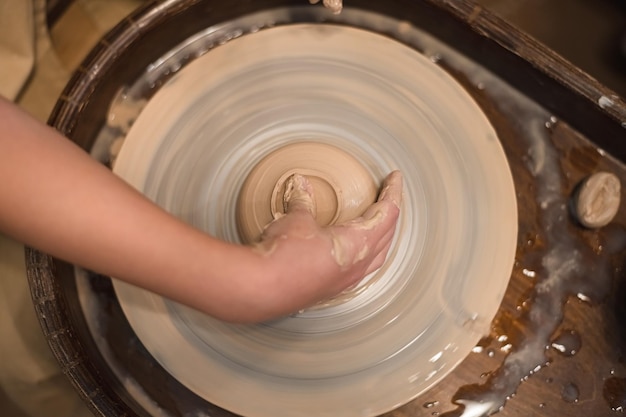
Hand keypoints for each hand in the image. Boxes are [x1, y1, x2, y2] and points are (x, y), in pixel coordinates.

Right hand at [251, 171, 401, 317]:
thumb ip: (303, 200)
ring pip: (376, 256)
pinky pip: (359, 269)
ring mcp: (346, 281)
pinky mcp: (331, 289)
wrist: (263, 289)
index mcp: (359, 244)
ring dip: (381, 236)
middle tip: (388, 195)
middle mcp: (358, 266)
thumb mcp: (296, 220)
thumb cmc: (284, 256)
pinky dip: (364, 254)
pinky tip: (353, 251)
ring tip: (377, 222)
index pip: (388, 213)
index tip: (395, 177)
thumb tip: (300, 183)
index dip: (393, 191)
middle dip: (390, 213)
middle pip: (388, 235)